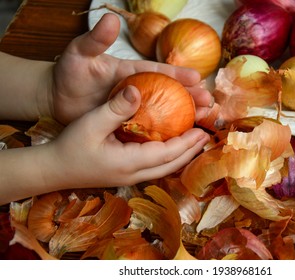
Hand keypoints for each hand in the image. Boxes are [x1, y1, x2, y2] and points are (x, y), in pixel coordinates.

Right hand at [47, 85, 209, 188]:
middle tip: (205, 137)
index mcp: (128, 162)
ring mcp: (128, 178)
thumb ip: (115, 109)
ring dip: (181, 157)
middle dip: (190, 152)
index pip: (167, 154)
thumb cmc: (69, 146)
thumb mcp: (91, 124)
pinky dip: (168, 158)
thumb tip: (137, 91)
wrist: (51, 169)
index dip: (186, 143)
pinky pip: (154, 168)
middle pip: (170, 165)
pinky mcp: (123, 176)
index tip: (202, 131)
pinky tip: (170, 149)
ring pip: (163, 169)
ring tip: (194, 143)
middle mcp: (133, 174)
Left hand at [52, 13, 212, 124]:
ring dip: (183, 116)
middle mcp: (137, 90)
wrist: (56, 99)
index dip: (177, 75)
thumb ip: (95, 39)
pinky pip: (149, 130)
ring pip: (163, 112)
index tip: (197, 78)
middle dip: (189, 97)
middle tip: (208, 102)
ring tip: (202, 121)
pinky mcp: (127, 124)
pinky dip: (164, 134)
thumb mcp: (80, 53)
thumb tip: (110, 19)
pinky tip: (178, 140)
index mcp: (131, 72)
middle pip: (167, 93)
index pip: (158, 72)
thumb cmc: (69, 73)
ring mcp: (133, 108)